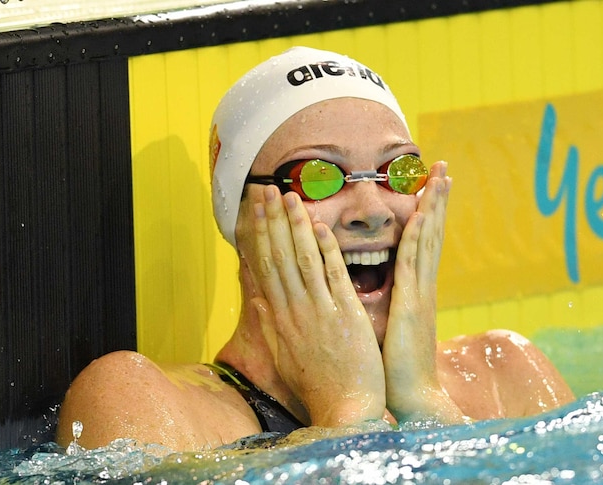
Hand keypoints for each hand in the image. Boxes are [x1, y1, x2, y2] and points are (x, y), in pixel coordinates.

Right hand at [244, 185, 386, 426]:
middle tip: (266, 190)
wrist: (345, 409)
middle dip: (272, 221)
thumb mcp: (285, 356)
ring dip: (295, 227)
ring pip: (303, 261)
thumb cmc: (318, 386)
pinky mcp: (345, 316)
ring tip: (290, 198)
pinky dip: (326, 251)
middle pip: (279, 258)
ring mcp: (319, 312)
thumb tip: (259, 300)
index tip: (257, 210)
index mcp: (281, 318)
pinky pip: (333, 277)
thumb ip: (272, 325)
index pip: (266, 267)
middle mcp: (294, 311)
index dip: (261, 235)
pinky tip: (321, 227)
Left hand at [381, 161, 464, 424]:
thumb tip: (371, 284)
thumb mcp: (389, 325)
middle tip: (443, 167)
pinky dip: (419, 239)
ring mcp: (420, 293)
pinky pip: (414, 266)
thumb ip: (387, 301)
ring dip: (433, 207)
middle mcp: (422, 285)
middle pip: (432, 232)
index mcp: (416, 289)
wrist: (412, 395)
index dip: (427, 212)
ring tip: (440, 178)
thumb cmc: (395, 365)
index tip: (430, 185)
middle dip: (437, 199)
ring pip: (428, 241)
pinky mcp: (412, 305)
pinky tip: (420, 217)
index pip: (422, 242)